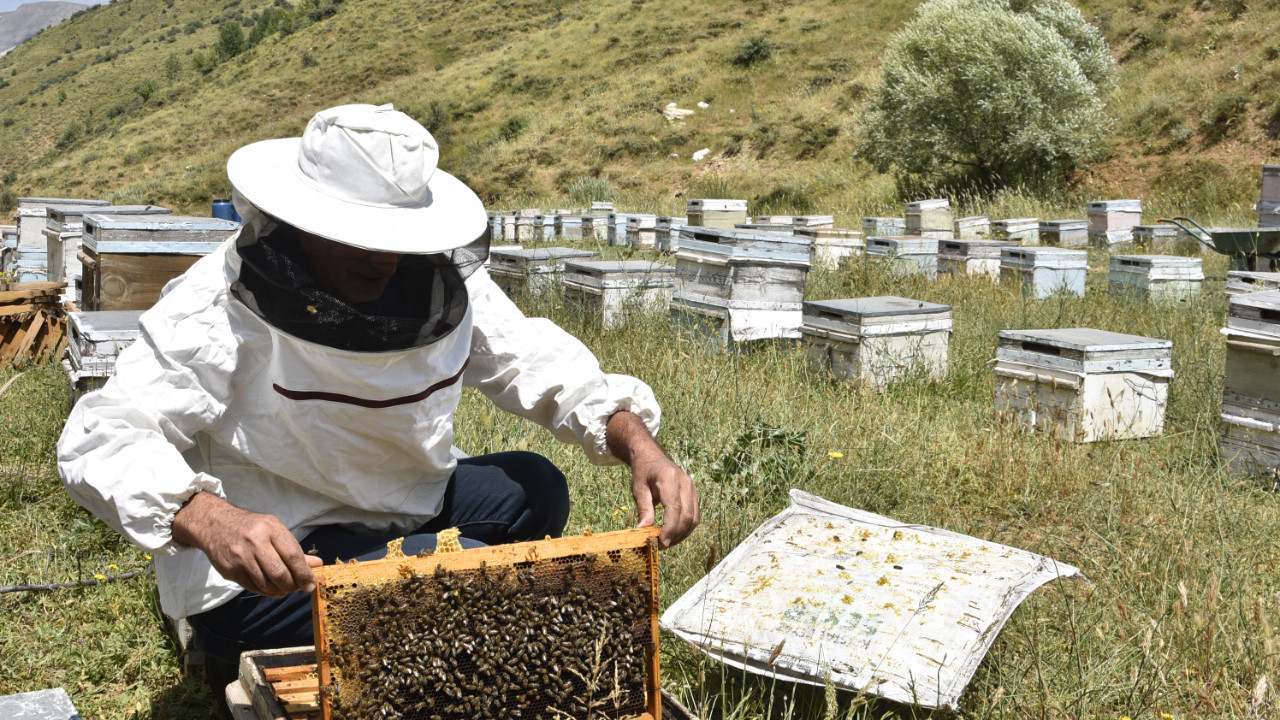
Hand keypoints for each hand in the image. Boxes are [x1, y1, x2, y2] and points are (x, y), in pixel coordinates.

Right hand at [172, 491, 320, 597]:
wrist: (216, 525)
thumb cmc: (252, 528)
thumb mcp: (274, 530)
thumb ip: (294, 549)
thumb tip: (317, 565)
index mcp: (271, 528)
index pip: (292, 555)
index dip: (304, 573)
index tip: (310, 584)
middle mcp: (255, 541)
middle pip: (279, 573)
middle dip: (292, 585)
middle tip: (297, 588)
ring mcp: (240, 556)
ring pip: (265, 584)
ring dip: (279, 590)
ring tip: (284, 587)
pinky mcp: (230, 569)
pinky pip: (252, 587)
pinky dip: (265, 591)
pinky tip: (271, 589)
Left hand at [606, 411, 699, 548]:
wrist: (652, 458)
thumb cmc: (643, 473)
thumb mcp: (638, 489)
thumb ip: (643, 509)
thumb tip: (644, 531)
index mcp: (669, 478)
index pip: (674, 508)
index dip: (670, 528)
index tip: (661, 543)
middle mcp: (685, 482)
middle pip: (687, 516)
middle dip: (676, 535)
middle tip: (661, 546)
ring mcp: (692, 488)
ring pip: (694, 518)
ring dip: (681, 535)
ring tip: (666, 542)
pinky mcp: (694, 494)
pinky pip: (694, 516)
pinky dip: (685, 528)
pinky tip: (674, 535)